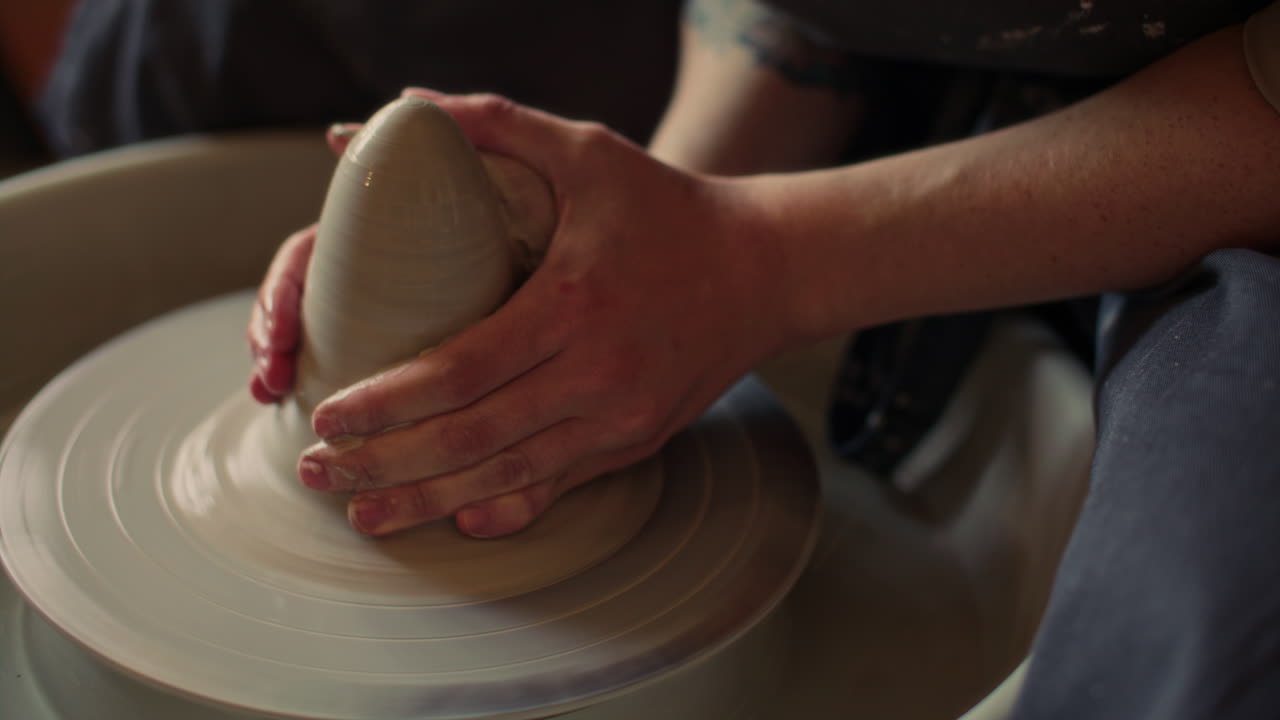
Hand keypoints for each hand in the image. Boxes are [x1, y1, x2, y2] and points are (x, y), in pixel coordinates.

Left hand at [257, 90, 790, 538]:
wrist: (765, 269)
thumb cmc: (667, 208)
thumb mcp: (587, 151)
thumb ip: (492, 124)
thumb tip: (401, 109)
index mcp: (573, 302)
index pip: (460, 371)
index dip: (387, 402)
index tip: (328, 414)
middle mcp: (598, 374)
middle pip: (471, 439)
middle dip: (385, 463)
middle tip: (317, 471)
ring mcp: (620, 419)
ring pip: (508, 479)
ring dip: (428, 502)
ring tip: (363, 513)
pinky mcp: (635, 443)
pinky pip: (558, 488)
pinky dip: (501, 510)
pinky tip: (454, 523)